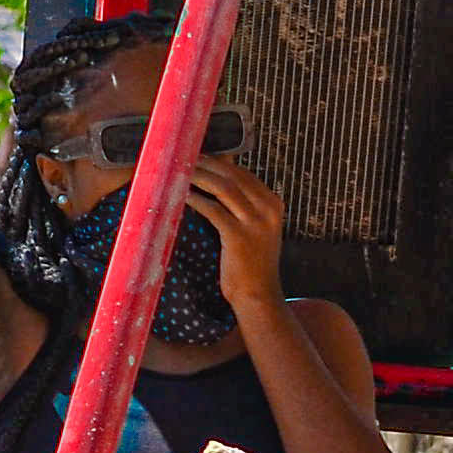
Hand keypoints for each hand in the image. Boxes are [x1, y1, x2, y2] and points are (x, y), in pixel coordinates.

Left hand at [181, 157, 288, 316]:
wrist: (259, 295)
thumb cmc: (252, 264)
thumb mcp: (256, 229)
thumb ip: (243, 206)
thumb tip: (216, 179)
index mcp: (273, 204)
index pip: (243, 173)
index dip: (217, 162)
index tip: (197, 157)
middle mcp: (268, 209)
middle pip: (232, 175)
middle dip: (205, 164)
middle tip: (183, 159)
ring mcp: (255, 223)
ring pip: (222, 187)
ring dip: (198, 176)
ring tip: (179, 172)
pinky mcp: (238, 236)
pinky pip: (212, 209)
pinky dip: (195, 200)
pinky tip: (182, 195)